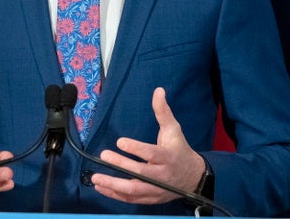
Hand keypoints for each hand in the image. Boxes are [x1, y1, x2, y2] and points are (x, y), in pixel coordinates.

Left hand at [91, 87, 205, 204]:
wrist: (193, 177)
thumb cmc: (180, 150)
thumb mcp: (174, 129)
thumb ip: (163, 112)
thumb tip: (158, 90)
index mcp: (168, 156)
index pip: (152, 153)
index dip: (136, 149)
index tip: (120, 141)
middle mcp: (162, 175)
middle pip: (140, 173)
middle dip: (121, 165)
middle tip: (105, 155)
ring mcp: (156, 189)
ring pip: (134, 190)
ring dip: (113, 185)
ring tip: (96, 177)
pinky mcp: (151, 198)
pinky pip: (132, 199)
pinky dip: (116, 195)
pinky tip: (102, 187)